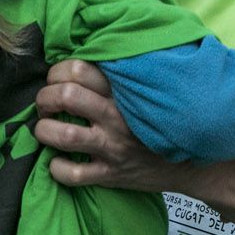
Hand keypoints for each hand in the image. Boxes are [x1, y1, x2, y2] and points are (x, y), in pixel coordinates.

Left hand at [34, 60, 185, 192]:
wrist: (190, 163)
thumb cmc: (160, 120)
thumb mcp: (146, 90)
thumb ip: (119, 74)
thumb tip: (82, 60)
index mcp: (124, 90)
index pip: (80, 68)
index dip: (57, 71)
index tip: (56, 79)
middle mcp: (117, 116)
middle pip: (66, 96)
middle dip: (44, 98)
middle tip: (46, 104)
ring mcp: (113, 147)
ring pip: (65, 135)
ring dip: (44, 130)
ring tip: (45, 129)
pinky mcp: (110, 175)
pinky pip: (73, 174)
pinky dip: (56, 168)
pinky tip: (57, 161)